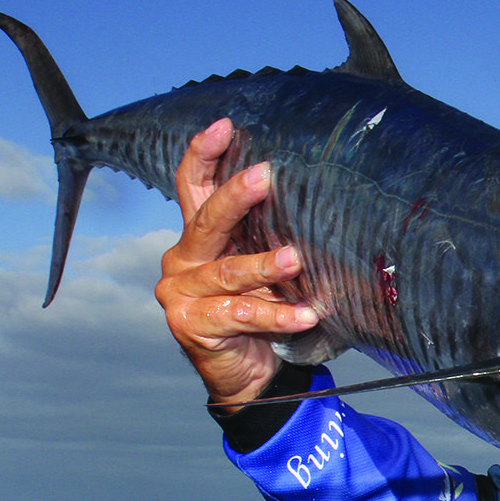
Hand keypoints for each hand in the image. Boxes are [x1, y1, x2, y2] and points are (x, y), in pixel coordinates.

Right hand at [154, 119, 318, 407]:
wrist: (246, 374)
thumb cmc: (260, 311)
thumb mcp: (265, 270)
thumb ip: (270, 239)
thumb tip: (318, 201)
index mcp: (197, 237)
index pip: (192, 186)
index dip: (203, 154)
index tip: (225, 126)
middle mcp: (182, 259)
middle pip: (207, 221)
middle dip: (236, 197)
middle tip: (265, 176)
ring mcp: (180, 292)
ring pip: (227, 272)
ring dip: (265, 264)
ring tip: (296, 258)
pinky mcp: (191, 324)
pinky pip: (240, 314)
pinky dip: (276, 315)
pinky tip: (305, 314)